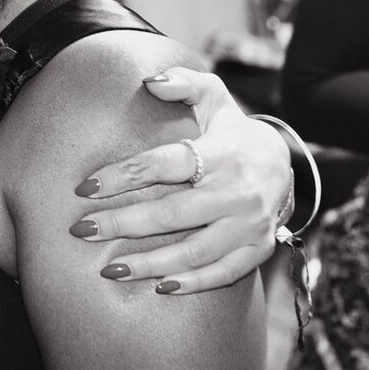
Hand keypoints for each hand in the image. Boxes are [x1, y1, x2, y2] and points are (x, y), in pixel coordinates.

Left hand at [69, 67, 290, 294]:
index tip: (84, 187)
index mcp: (223, 153)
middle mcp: (238, 192)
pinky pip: (224, 273)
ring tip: (109, 268)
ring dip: (150, 264)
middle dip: (122, 223)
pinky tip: (159, 287)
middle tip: (82, 230)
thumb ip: (183, 84)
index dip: (123, 176)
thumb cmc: (232, 131)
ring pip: (195, 252)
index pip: (165, 165)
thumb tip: (149, 82)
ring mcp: (250, 225)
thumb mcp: (213, 97)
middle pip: (173, 214)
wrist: (286, 166)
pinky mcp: (258, 250)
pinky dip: (192, 283)